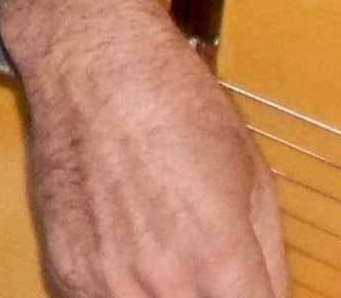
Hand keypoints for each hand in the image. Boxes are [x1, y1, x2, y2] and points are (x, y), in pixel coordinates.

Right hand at [0, 0, 286, 297]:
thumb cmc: (175, 106)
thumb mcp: (255, 180)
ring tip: (179, 272)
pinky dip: (127, 294)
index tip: (249, 291)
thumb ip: (272, 263)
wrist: (94, 66)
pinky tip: (137, 265)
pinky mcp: (67, 270)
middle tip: (219, 279)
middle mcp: (162, 280)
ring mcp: (108, 280)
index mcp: (219, 260)